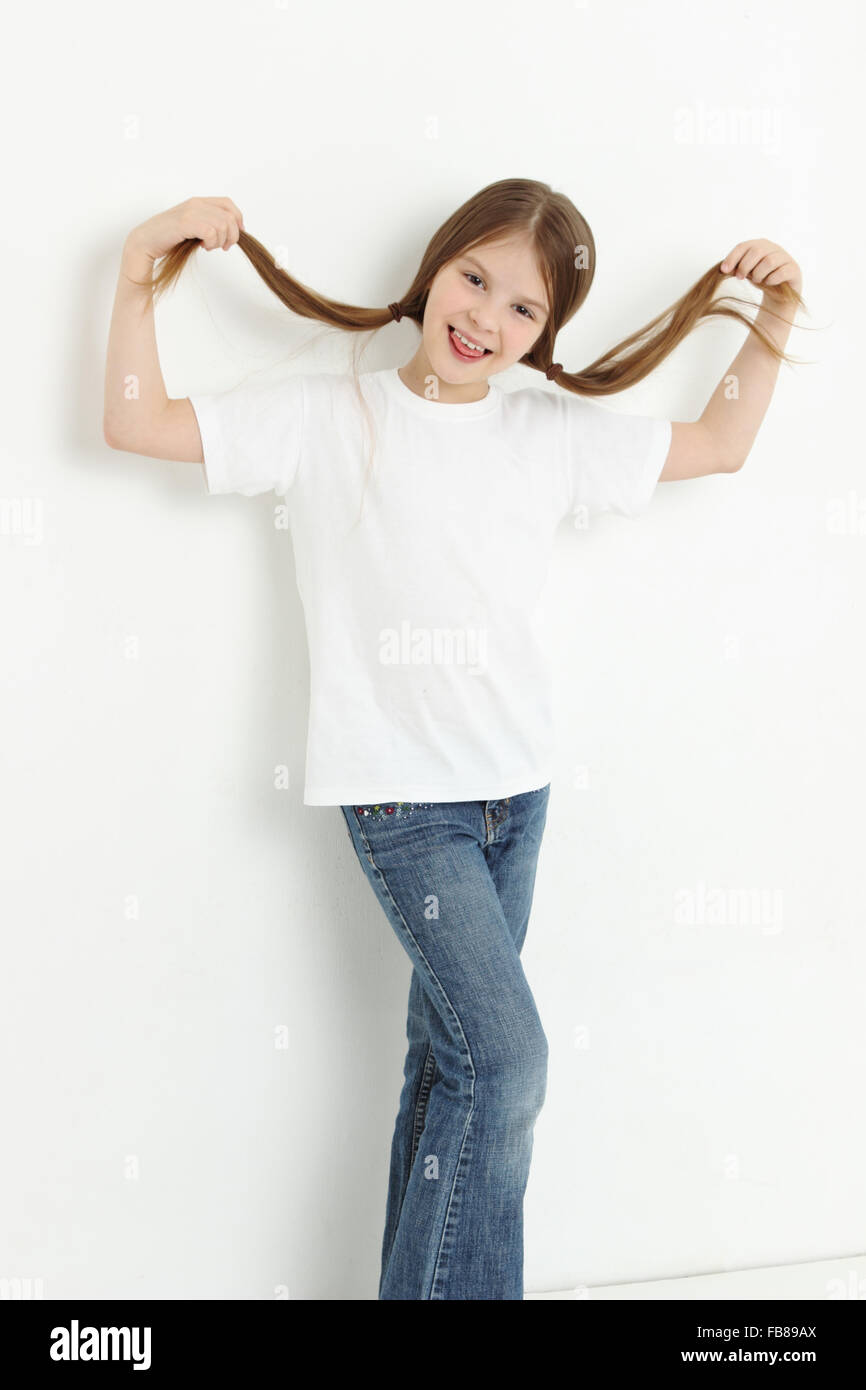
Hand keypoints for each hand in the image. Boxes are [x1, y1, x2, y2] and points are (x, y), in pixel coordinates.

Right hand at [125, 196, 244, 261]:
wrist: (146, 241)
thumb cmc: (170, 238)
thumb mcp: (194, 228)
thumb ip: (210, 225)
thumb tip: (233, 232)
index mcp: (199, 202)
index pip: (228, 204)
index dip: (238, 219)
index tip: (239, 234)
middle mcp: (196, 203)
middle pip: (229, 217)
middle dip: (232, 236)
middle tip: (222, 247)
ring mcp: (190, 211)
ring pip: (222, 225)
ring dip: (220, 241)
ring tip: (208, 246)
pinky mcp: (185, 222)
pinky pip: (211, 232)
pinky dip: (211, 242)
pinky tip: (203, 246)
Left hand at [719, 239, 802, 297]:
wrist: (779, 295)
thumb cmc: (761, 280)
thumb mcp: (747, 273)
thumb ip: (737, 268)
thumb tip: (724, 269)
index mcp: (760, 245)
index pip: (744, 246)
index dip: (732, 257)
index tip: (723, 270)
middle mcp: (774, 248)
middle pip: (757, 251)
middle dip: (745, 266)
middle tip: (740, 278)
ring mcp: (785, 258)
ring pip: (769, 261)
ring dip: (758, 274)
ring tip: (757, 281)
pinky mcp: (794, 270)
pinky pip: (781, 272)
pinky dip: (771, 279)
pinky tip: (768, 283)